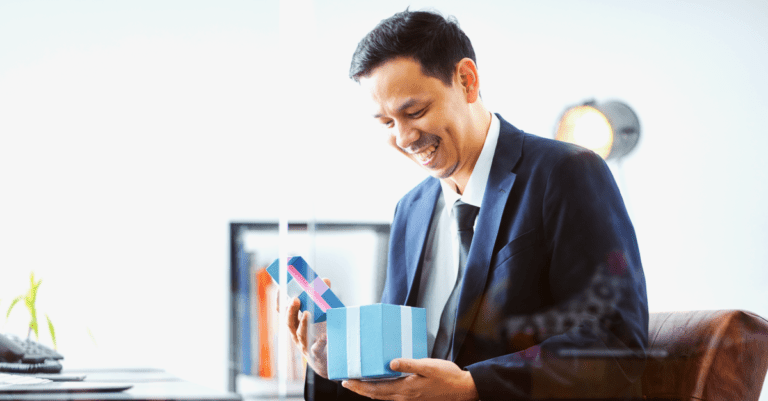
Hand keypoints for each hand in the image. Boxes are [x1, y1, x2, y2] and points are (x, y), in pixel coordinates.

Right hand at [284, 278, 330, 377]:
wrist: (325, 361)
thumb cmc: (319, 335)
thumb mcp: (319, 316)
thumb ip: (322, 298)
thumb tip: (325, 280)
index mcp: (294, 324)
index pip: (283, 312)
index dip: (280, 300)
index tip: (280, 288)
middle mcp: (296, 334)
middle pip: (289, 322)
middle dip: (291, 311)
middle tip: (295, 299)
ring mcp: (305, 344)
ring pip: (301, 334)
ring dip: (303, 323)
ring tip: (308, 313)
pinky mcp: (317, 353)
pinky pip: (317, 348)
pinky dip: (319, 342)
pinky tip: (324, 336)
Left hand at [342, 358, 478, 400]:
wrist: (463, 389)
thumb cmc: (447, 376)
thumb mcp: (428, 366)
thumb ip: (409, 364)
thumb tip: (391, 362)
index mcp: (405, 389)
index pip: (376, 389)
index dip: (360, 386)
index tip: (346, 380)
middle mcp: (404, 396)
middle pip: (376, 394)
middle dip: (360, 389)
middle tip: (345, 382)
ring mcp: (409, 398)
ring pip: (383, 396)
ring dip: (369, 390)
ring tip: (358, 383)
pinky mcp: (414, 397)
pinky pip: (391, 395)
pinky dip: (381, 391)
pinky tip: (380, 384)